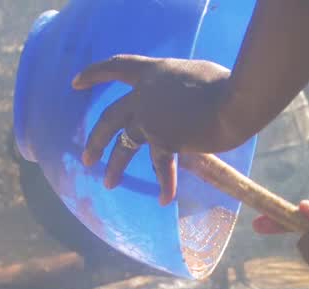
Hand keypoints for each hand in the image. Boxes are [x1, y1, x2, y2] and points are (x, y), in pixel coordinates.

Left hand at [73, 55, 242, 205]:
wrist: (234, 100)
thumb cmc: (228, 85)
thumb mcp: (199, 77)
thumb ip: (182, 89)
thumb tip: (185, 103)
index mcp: (154, 73)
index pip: (118, 67)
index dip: (95, 73)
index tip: (75, 82)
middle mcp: (145, 95)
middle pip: (110, 117)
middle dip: (96, 138)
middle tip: (86, 157)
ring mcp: (151, 118)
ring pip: (125, 144)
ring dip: (115, 166)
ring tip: (108, 184)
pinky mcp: (164, 140)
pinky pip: (162, 165)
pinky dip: (165, 184)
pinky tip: (165, 200)